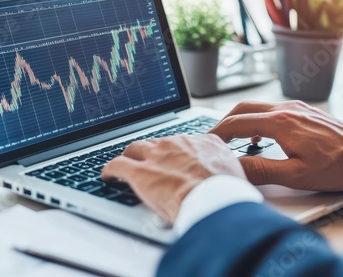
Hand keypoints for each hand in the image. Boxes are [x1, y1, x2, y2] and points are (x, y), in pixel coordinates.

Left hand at [102, 134, 245, 222]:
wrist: (215, 200)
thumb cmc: (228, 193)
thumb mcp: (234, 173)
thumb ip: (224, 168)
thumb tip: (226, 178)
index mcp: (202, 142)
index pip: (184, 142)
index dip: (176, 152)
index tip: (173, 159)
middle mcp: (178, 143)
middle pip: (157, 142)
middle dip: (151, 152)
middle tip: (148, 163)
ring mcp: (157, 155)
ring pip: (135, 149)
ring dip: (131, 157)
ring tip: (127, 165)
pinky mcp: (140, 171)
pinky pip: (117, 165)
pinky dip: (110, 170)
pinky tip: (107, 175)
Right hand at [209, 101, 342, 190]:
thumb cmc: (338, 166)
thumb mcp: (296, 175)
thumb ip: (261, 169)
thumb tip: (234, 167)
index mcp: (280, 122)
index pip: (237, 122)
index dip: (217, 133)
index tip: (206, 142)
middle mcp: (286, 109)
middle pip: (243, 108)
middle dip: (224, 122)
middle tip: (213, 138)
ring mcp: (296, 107)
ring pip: (257, 106)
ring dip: (240, 119)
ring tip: (231, 137)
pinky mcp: (303, 111)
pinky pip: (271, 109)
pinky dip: (257, 119)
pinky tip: (259, 135)